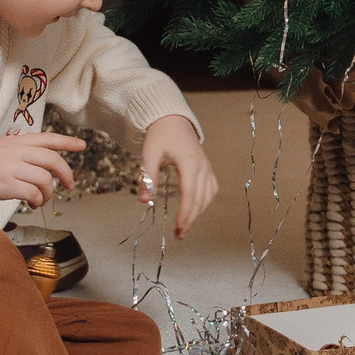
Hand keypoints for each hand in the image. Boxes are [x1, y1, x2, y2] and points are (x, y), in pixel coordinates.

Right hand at [0, 131, 86, 208]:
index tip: (82, 145)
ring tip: (41, 200)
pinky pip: (32, 193)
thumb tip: (42, 165)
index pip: (48, 138)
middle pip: (52, 160)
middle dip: (66, 173)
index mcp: (17, 141)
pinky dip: (37, 200)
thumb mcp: (1, 149)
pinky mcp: (6, 185)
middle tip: (69, 184)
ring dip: (48, 193)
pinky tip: (33, 203)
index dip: (67, 142)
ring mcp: (12, 168)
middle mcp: (17, 152)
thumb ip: (21, 153)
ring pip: (44, 179)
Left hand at [138, 114, 217, 237]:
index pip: (190, 193)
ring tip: (185, 226)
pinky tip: (196, 210)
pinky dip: (204, 202)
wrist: (172, 119)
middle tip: (179, 235)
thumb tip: (143, 200)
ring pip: (208, 195)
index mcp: (190, 163)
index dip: (186, 213)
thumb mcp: (150, 154)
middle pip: (200, 198)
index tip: (178, 228)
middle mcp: (202, 166)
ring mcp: (207, 167)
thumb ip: (148, 177)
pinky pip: (211, 188)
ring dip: (198, 212)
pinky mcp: (206, 167)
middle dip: (191, 218)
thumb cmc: (160, 135)